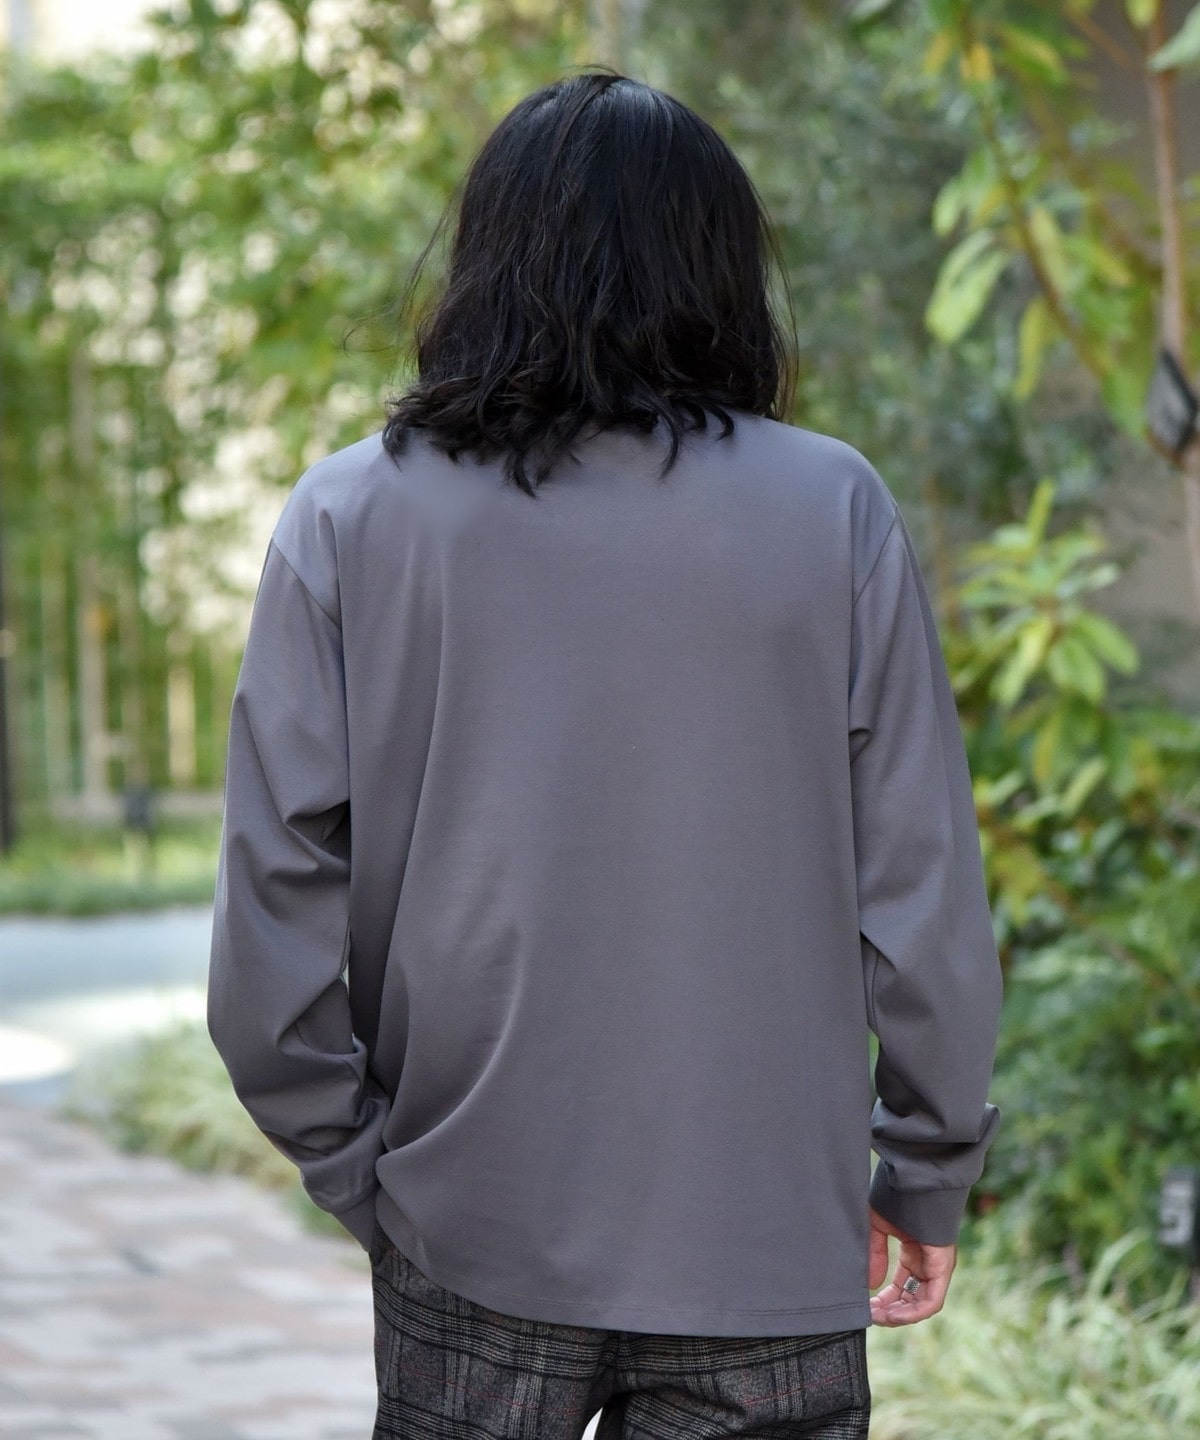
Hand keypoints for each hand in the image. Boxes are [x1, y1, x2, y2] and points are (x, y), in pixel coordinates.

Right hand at [868, 1206, 955, 1326]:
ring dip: (900, 1315)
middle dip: (889, 1310)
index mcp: (915, 1253)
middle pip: (911, 1299)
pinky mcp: (943, 1266)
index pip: (902, 1287)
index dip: (884, 1300)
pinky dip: (913, 1311)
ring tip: (877, 1317)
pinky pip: (932, 1300)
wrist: (914, 1177)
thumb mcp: (878, 1227)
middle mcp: (928, 1263)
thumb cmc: (897, 1195)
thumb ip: (875, 1254)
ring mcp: (938, 1266)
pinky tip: (892, 1314)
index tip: (865, 1306)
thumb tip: (872, 1285)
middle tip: (868, 1315)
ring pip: (922, 1304)